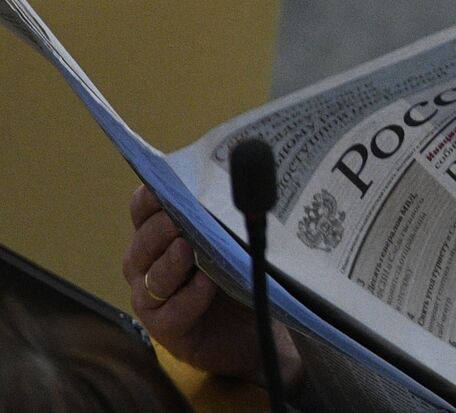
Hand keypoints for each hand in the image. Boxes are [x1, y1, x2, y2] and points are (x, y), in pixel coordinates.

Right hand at [122, 185, 302, 386]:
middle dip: (158, 229)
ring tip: (186, 248)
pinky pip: (172, 310)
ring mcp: (151, 298)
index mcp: (159, 237)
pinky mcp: (165, 328)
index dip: (148, 198)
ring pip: (152, 277)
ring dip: (169, 262)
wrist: (250, 332)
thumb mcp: (232, 242)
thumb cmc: (236, 276)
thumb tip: (240, 184)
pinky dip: (190, 295)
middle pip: (142, 243)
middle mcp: (147, 265)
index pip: (142, 212)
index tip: (161, 186)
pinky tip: (207, 283)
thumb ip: (224, 219)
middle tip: (175, 218)